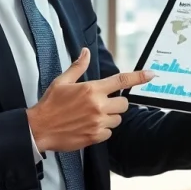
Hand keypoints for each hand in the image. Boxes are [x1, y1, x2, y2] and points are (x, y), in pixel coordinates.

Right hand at [26, 49, 154, 151]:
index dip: (139, 77)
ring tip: (93, 116)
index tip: (152, 75)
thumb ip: (78, 67)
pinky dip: (103, 130)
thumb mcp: (62, 82)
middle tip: (102, 104)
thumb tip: (86, 52)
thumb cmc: (49, 104)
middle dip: (116, 103)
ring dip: (110, 117)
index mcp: (91, 89)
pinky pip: (109, 132)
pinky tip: (89, 127)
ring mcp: (97, 122)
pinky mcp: (95, 137)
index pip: (121, 80)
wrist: (38, 129)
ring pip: (118, 119)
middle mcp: (97, 105)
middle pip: (124, 103)